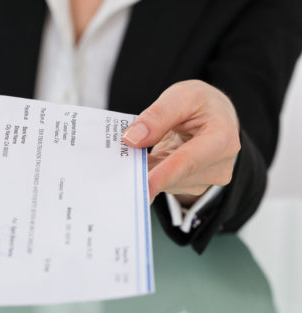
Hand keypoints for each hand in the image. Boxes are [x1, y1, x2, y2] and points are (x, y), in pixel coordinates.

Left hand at [122, 80, 240, 205]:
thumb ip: (157, 115)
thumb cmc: (201, 103)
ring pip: (166, 182)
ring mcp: (207, 179)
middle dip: (146, 170)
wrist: (215, 115)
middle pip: (174, 175)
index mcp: (222, 138)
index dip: (165, 174)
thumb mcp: (181, 96)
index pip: (189, 160)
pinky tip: (143, 160)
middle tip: (119, 162)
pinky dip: (150, 172)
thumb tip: (132, 139)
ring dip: (147, 169)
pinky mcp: (192, 185)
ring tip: (138, 150)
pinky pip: (163, 183)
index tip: (144, 186)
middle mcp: (219, 165)